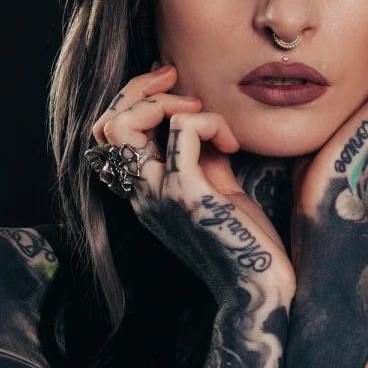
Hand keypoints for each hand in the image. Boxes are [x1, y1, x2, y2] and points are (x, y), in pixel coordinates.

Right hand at [91, 65, 294, 300]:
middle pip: (107, 124)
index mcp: (145, 192)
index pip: (111, 135)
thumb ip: (200, 153)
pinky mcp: (186, 195)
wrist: (260, 287)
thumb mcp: (217, 186)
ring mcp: (158, 195)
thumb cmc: (245, 240)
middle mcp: (141, 194)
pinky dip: (208, 121)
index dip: (135, 100)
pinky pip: (181, 130)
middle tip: (177, 80)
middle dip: (141, 88)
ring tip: (205, 112)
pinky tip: (232, 142)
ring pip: (127, 124)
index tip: (174, 87)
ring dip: (169, 101)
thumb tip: (196, 116)